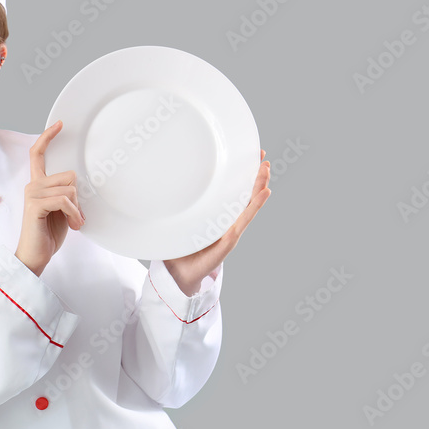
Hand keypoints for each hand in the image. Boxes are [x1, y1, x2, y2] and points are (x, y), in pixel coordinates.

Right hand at [15, 120, 84, 276]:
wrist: (35, 256)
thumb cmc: (48, 234)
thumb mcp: (62, 210)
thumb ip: (67, 194)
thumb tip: (78, 185)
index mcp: (38, 184)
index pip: (39, 154)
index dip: (48, 137)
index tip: (59, 124)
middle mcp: (32, 185)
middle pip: (69, 175)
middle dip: (78, 197)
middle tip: (75, 216)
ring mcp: (32, 193)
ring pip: (69, 188)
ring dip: (76, 208)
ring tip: (73, 223)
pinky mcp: (34, 204)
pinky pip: (64, 199)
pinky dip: (73, 213)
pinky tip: (72, 224)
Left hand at [163, 148, 271, 294]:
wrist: (180, 274)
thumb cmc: (180, 249)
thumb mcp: (180, 222)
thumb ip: (178, 207)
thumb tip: (162, 183)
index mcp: (217, 217)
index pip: (232, 192)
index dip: (240, 175)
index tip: (247, 155)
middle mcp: (227, 222)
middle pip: (245, 194)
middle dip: (254, 174)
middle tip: (262, 154)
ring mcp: (231, 230)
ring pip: (249, 204)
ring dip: (259, 185)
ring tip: (266, 169)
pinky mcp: (229, 240)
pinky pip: (243, 220)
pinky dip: (255, 206)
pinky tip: (264, 192)